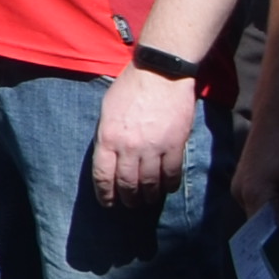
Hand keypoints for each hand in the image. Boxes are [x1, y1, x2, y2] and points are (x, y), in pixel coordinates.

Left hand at [89, 68, 200, 204]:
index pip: (103, 175)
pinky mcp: (175, 145)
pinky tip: (167, 188)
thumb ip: (107, 136)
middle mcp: (129, 147)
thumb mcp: (107, 111)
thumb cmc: (129, 89)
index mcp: (108, 138)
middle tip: (129, 204)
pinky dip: (169, 185)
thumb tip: (109, 159)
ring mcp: (153, 148)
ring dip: (148, 195)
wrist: (160, 74)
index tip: (108, 203)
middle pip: (127, 183)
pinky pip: (172, 174)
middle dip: (127, 198)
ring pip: (150, 183)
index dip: (105, 194)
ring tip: (147, 199)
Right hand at [230, 107, 278, 233]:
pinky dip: (266, 204)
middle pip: (256, 222)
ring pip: (255, 210)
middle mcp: (239, 194)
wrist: (272, 122)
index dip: (273, 243)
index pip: (258, 232)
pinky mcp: (241, 179)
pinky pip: (253, 200)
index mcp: (253, 196)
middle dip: (274, 230)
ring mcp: (238, 185)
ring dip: (271, 216)